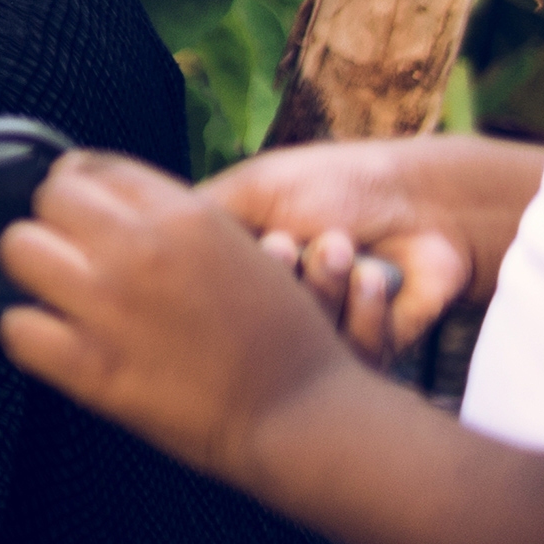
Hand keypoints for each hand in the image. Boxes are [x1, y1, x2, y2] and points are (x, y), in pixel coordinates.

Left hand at [0, 149, 372, 492]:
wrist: (306, 416)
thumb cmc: (282, 337)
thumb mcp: (241, 248)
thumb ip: (176, 217)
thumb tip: (101, 189)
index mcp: (186, 215)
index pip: (94, 167)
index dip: (83, 189)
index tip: (85, 212)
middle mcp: (142, 250)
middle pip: (48, 199)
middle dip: (56, 224)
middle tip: (73, 255)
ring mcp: (112, 307)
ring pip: (18, 251)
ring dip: (35, 270)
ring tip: (59, 292)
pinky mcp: (92, 366)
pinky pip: (16, 327)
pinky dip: (29, 333)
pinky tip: (55, 339)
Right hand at [203, 132, 543, 361]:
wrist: (424, 201)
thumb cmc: (333, 184)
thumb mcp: (249, 191)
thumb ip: (186, 219)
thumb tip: (119, 235)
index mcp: (238, 274)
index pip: (195, 300)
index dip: (204, 285)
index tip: (227, 250)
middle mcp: (274, 309)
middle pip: (245, 331)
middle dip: (273, 282)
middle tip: (288, 245)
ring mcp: (321, 333)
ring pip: (299, 347)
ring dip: (324, 290)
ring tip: (340, 249)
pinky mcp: (369, 352)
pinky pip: (355, 359)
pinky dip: (366, 311)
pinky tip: (374, 276)